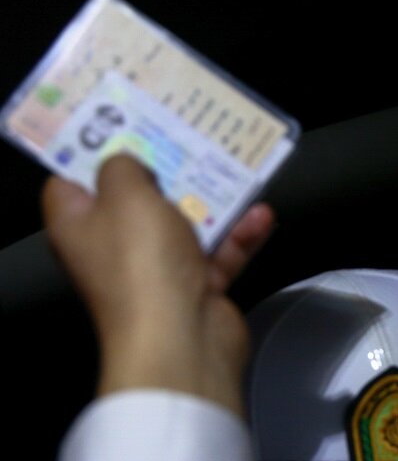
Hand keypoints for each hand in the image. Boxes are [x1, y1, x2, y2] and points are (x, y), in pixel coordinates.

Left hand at [42, 155, 274, 415]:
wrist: (182, 339)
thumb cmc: (142, 262)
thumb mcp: (125, 194)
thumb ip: (125, 166)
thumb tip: (130, 162)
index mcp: (79, 224)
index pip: (72, 180)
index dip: (92, 149)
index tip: (123, 121)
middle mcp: (113, 247)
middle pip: (135, 199)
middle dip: (163, 169)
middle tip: (187, 134)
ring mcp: (157, 270)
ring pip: (184, 224)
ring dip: (212, 200)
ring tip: (235, 168)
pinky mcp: (197, 287)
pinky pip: (219, 253)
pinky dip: (240, 236)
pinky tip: (263, 215)